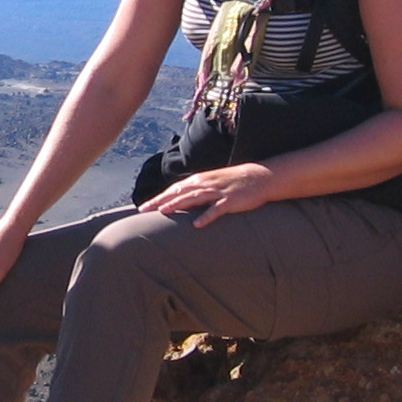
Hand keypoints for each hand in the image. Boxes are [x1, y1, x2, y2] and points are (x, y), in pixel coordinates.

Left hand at [137, 163, 273, 228]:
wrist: (258, 177)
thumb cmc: (232, 182)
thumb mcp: (210, 183)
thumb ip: (195, 191)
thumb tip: (177, 200)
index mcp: (198, 180)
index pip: (173, 190)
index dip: (157, 198)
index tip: (143, 208)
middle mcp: (205, 184)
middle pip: (178, 193)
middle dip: (160, 201)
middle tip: (144, 210)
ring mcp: (217, 192)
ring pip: (194, 198)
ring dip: (178, 204)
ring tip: (164, 212)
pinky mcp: (230, 201)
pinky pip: (217, 210)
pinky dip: (206, 217)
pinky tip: (197, 225)